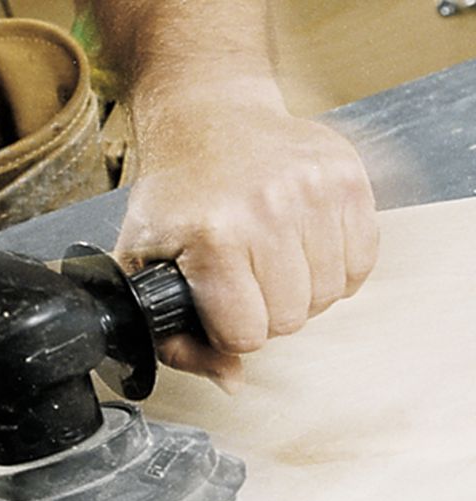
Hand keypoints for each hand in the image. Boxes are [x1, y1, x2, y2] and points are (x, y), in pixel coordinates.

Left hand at [116, 79, 379, 389]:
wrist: (207, 118)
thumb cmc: (173, 194)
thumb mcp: (143, 264)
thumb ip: (174, 335)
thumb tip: (231, 379)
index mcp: (213, 235)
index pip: (247, 333)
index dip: (230, 330)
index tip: (218, 306)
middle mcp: (268, 210)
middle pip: (292, 318)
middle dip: (266, 312)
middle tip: (244, 282)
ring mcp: (313, 191)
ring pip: (330, 294)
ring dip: (301, 291)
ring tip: (270, 261)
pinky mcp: (346, 177)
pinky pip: (362, 260)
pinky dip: (335, 267)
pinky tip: (300, 246)